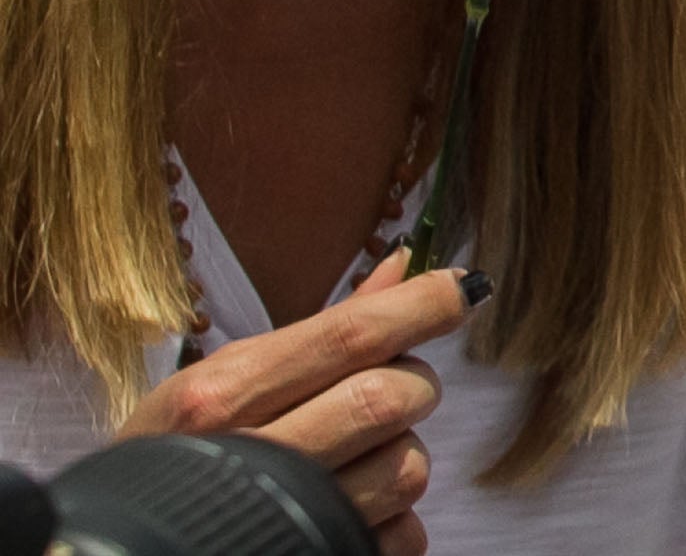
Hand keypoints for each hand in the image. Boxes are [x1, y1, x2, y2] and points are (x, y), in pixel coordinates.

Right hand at [120, 247, 469, 555]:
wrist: (115, 550)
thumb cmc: (178, 455)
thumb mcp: (221, 384)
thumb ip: (322, 330)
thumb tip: (407, 266)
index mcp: (221, 399)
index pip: (349, 338)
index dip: (421, 307)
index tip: (462, 289)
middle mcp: (252, 456)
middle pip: (389, 397)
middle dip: (409, 385)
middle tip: (385, 389)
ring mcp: (287, 520)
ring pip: (408, 467)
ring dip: (400, 453)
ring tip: (353, 456)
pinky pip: (404, 534)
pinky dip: (393, 520)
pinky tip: (351, 507)